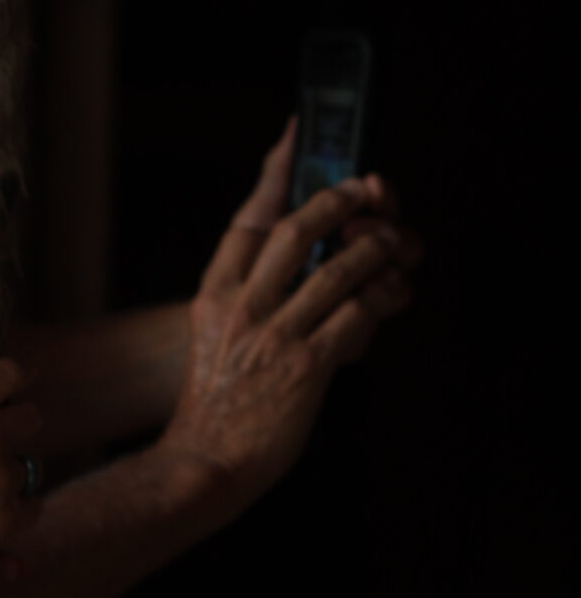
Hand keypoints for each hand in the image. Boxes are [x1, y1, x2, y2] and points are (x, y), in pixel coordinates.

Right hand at [0, 358, 40, 593]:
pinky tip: (5, 514)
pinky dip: (21, 511)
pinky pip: (32, 509)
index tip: (27, 376)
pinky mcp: (8, 519)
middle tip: (10, 432)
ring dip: (12, 474)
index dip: (20, 374)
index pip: (5, 375)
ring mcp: (1, 480)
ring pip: (29, 468)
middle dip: (23, 423)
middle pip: (32, 419)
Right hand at [169, 135, 413, 505]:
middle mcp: (241, 306)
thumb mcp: (212, 337)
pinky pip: (354, 318)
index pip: (247, 220)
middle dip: (336, 204)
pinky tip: (385, 302)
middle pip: (294, 230)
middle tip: (364, 193)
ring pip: (336, 270)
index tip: (294, 136)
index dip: (274, 173)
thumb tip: (301, 267)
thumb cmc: (214, 404)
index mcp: (214, 294)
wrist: (205, 461)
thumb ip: (248, 298)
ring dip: (374, 253)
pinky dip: (376, 304)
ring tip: (392, 248)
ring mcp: (273, 335)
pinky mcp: (305, 366)